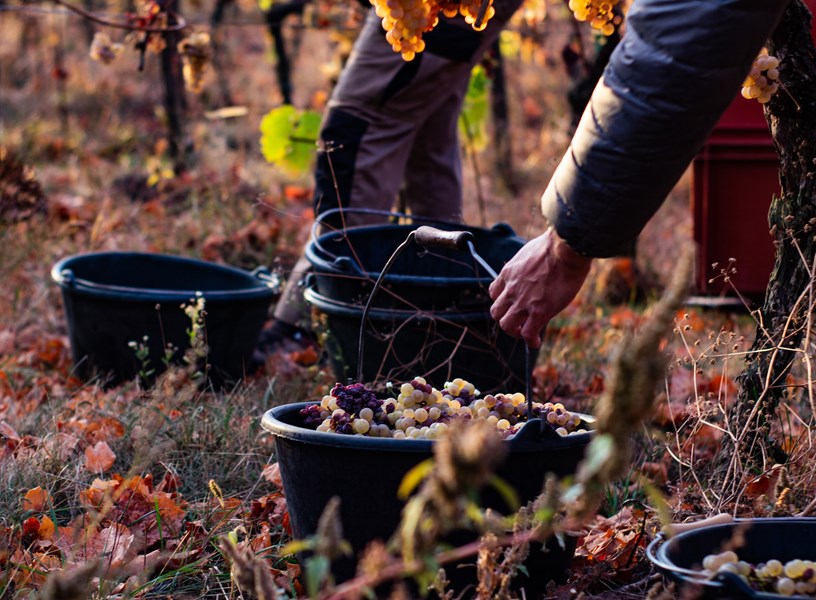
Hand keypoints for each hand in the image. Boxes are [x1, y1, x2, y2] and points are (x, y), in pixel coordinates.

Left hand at [489, 228, 591, 347]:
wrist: (565, 249)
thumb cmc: (555, 245)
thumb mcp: (531, 251)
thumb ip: (529, 263)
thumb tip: (538, 264)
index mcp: (508, 273)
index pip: (494, 292)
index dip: (502, 300)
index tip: (512, 303)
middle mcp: (511, 289)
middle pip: (496, 312)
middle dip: (505, 318)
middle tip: (517, 321)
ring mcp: (523, 302)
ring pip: (507, 325)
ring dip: (514, 332)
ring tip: (525, 332)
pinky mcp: (539, 311)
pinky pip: (528, 333)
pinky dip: (530, 340)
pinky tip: (536, 341)